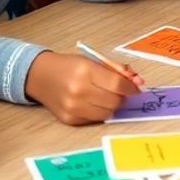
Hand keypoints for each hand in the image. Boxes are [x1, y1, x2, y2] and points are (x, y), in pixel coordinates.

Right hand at [24, 51, 140, 124]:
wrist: (40, 76)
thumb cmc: (69, 65)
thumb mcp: (92, 60)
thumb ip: (116, 70)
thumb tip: (138, 82)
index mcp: (85, 71)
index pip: (117, 84)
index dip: (131, 87)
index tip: (137, 87)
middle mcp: (78, 91)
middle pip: (114, 101)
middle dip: (122, 96)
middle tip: (120, 91)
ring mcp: (73, 108)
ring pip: (106, 113)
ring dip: (112, 105)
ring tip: (106, 96)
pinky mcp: (69, 120)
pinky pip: (94, 119)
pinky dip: (99, 112)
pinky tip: (93, 102)